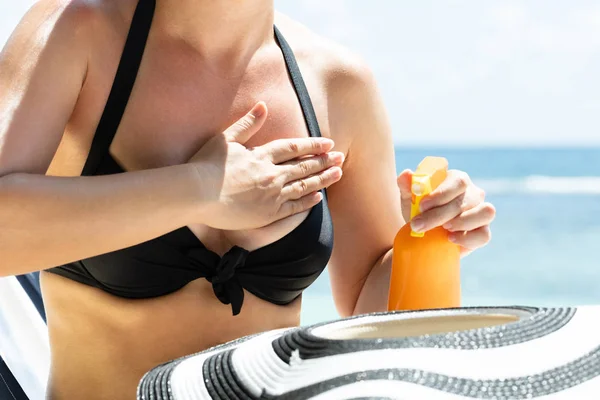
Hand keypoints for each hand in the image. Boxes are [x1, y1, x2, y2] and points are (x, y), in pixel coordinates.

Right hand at [188, 101, 343, 229]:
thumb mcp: (226, 138)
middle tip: (340, 158)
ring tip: (338, 174)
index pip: (294, 147)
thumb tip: (264, 105)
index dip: (312, 145)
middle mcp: (271, 174)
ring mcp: (271, 195)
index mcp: (262, 155)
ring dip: (322, 179)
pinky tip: (319, 197)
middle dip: (324, 161)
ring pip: (303, 185)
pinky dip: (307, 202)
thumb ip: (248, 124)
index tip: (327, 143)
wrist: (196, 194)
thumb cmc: (206, 165)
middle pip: (304, 166)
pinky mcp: (268, 213)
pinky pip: (294, 208)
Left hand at [397, 169, 495, 255]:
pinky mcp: (483, 231)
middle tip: (419, 225)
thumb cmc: (419, 210)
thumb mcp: (410, 198)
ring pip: (485, 212)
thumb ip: (407, 185)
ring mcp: (481, 211)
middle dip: (440, 215)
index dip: (441, 194)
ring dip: (463, 222)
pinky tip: (451, 239)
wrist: (424, 233)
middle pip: (465, 201)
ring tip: (443, 229)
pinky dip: (468, 238)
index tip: (422, 206)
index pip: (458, 181)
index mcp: (457, 179)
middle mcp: (473, 193)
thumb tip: (406, 174)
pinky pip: (484, 235)